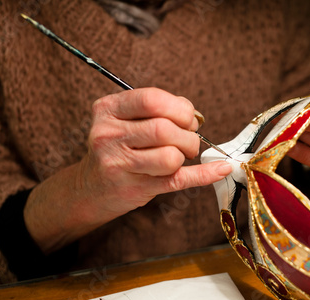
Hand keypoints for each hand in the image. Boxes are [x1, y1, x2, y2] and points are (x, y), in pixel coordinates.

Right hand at [25, 88, 231, 252]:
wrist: (89, 188)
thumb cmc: (116, 147)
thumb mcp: (124, 119)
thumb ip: (157, 109)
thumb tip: (194, 115)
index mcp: (107, 110)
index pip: (151, 99)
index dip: (179, 108)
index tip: (188, 118)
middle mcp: (109, 136)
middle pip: (164, 129)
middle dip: (187, 134)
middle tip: (189, 140)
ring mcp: (119, 165)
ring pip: (170, 157)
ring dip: (186, 155)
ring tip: (182, 155)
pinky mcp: (135, 190)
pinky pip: (178, 180)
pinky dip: (205, 175)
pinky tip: (220, 169)